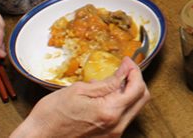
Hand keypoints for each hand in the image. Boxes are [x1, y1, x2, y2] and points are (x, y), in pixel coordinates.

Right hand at [12, 57, 149, 137]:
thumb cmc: (51, 116)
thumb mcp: (79, 90)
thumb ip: (108, 82)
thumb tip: (125, 70)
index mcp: (110, 112)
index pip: (137, 88)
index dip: (134, 70)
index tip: (127, 62)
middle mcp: (116, 126)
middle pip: (141, 99)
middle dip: (135, 81)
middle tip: (124, 69)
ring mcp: (112, 134)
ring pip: (133, 108)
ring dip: (126, 92)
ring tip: (108, 82)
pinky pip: (121, 118)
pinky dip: (118, 104)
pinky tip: (102, 97)